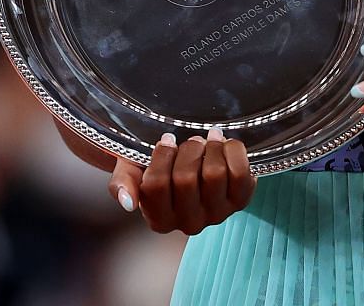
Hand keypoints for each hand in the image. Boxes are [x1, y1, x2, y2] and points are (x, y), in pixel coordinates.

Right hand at [109, 129, 256, 234]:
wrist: (188, 163)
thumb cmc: (155, 165)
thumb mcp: (130, 170)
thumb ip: (123, 183)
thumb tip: (127, 203)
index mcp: (159, 220)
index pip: (155, 185)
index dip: (161, 156)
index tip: (166, 140)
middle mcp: (188, 224)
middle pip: (185, 179)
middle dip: (187, 150)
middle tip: (190, 141)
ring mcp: (216, 215)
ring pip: (214, 175)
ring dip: (210, 148)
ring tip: (207, 141)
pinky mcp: (240, 202)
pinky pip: (241, 173)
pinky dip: (233, 151)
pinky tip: (224, 145)